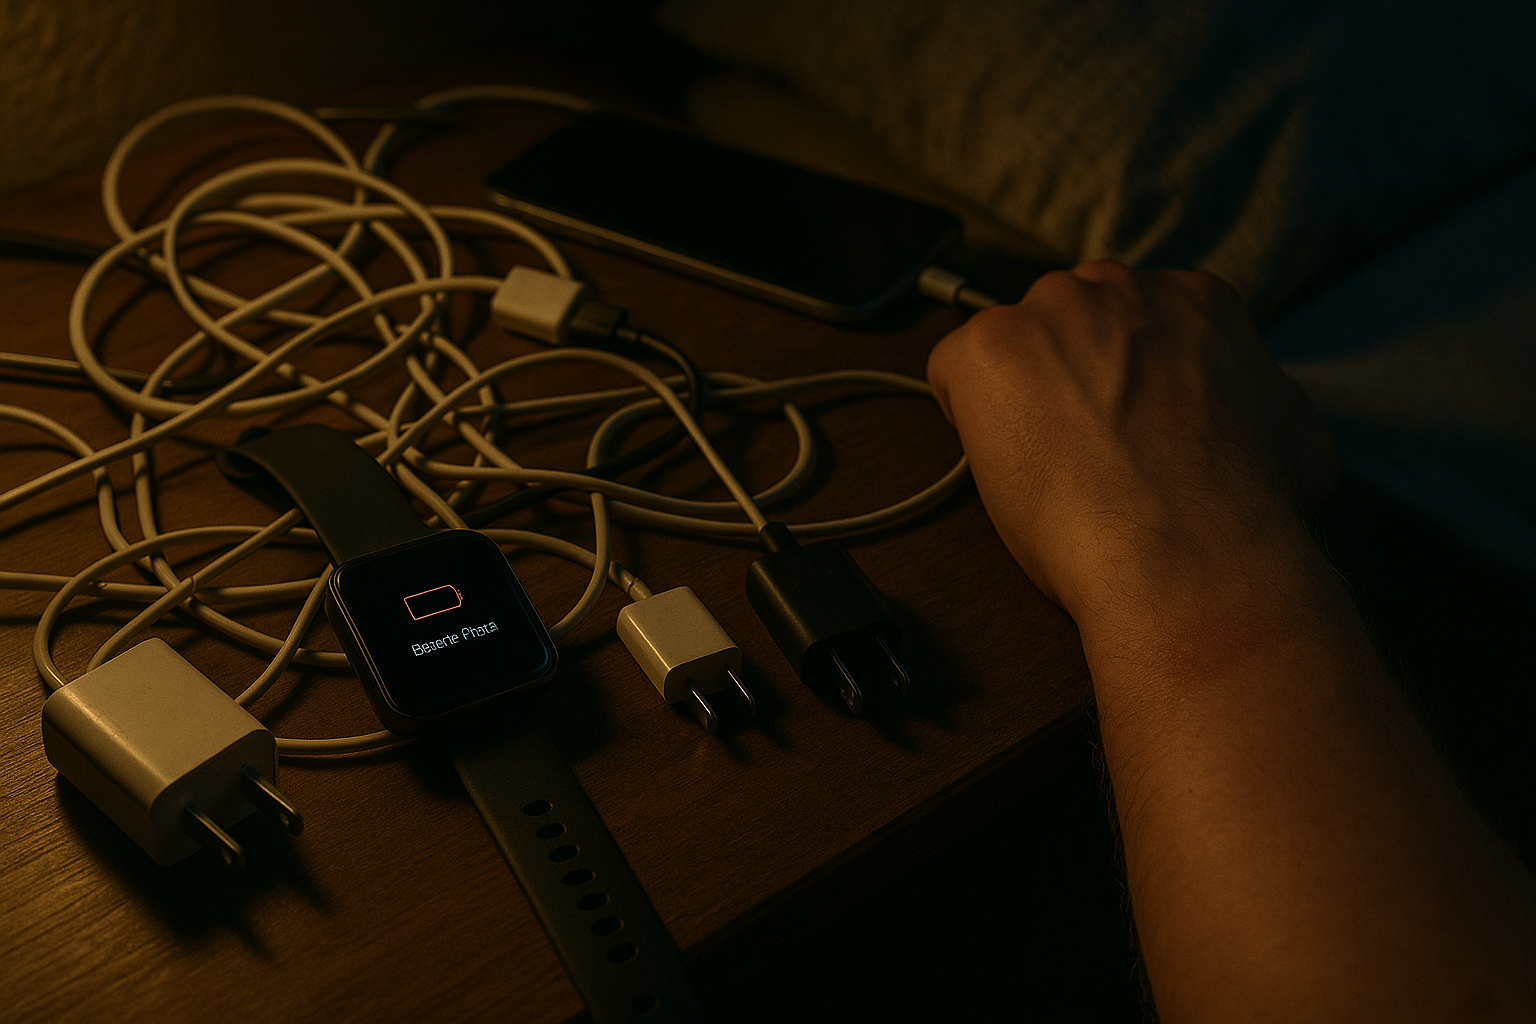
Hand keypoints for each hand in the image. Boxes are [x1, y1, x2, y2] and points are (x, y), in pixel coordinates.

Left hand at [926, 261, 1336, 623]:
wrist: (1189, 548)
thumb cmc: (1243, 508)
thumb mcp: (1295, 434)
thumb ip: (1263, 400)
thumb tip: (1258, 408)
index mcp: (1195, 300)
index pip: (1137, 319)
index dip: (1123, 378)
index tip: (1122, 420)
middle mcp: (1119, 288)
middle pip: (1070, 321)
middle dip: (1069, 376)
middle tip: (1083, 446)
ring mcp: (1048, 312)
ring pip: (1012, 344)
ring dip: (1018, 396)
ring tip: (1047, 465)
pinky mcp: (988, 349)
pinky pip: (953, 373)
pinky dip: (963, 416)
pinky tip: (1002, 462)